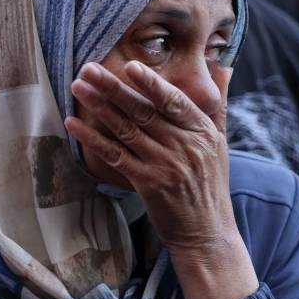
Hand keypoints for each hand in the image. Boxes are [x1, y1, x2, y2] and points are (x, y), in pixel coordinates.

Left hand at [65, 60, 256, 298]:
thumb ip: (217, 105)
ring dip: (99, 107)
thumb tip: (224, 68)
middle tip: (89, 69)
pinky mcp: (148, 184)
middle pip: (144, 110)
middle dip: (114, 87)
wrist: (207, 233)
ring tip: (79, 88)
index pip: (174, 100)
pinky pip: (115, 156)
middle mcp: (185, 146)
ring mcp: (166, 166)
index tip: (130, 65)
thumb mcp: (220, 144)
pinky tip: (75, 125)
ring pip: (127, 129)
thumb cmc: (210, 187)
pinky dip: (93, 139)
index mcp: (203, 132)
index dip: (150, 82)